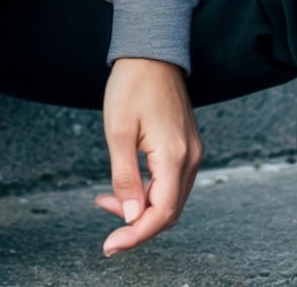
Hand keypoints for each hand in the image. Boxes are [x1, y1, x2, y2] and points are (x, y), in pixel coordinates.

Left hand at [94, 57, 203, 257]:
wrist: (151, 50)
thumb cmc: (131, 84)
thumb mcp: (117, 131)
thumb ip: (125, 178)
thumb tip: (132, 218)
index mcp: (174, 157)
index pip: (161, 214)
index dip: (136, 235)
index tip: (111, 245)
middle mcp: (190, 158)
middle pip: (169, 211)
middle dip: (136, 222)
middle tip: (103, 215)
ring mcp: (192, 151)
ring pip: (171, 198)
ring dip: (143, 207)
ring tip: (108, 199)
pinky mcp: (188, 145)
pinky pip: (173, 181)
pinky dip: (151, 191)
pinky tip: (129, 185)